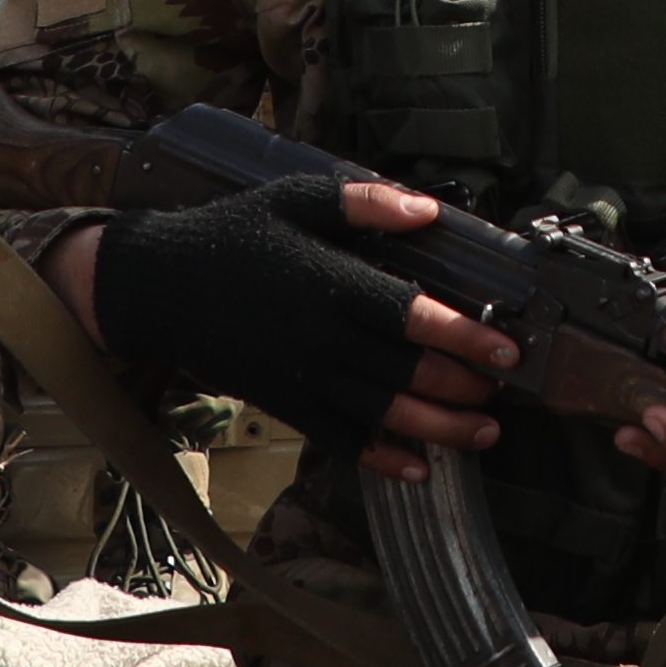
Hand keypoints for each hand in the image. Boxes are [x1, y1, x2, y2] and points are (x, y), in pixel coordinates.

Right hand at [57, 175, 514, 471]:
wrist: (159, 286)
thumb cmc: (235, 234)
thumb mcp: (294, 198)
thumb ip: (363, 203)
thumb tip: (428, 208)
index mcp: (327, 280)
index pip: (406, 314)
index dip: (461, 334)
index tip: (506, 349)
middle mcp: (318, 335)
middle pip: (402, 371)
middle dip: (461, 388)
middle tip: (503, 394)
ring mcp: (300, 375)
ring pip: (380, 412)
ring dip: (437, 429)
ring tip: (483, 435)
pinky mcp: (284, 402)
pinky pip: (338, 438)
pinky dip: (379, 457)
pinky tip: (418, 468)